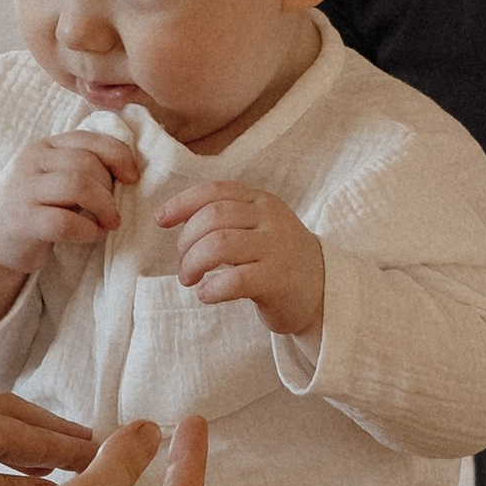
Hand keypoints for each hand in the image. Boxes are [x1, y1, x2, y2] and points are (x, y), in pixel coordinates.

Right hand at [0, 130, 144, 323]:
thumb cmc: (34, 204)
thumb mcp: (53, 175)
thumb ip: (81, 165)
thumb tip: (128, 171)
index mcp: (46, 145)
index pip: (90, 139)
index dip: (119, 156)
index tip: (133, 178)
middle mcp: (33, 161)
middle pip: (87, 163)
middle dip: (110, 188)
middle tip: (114, 210)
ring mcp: (25, 190)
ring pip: (78, 186)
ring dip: (104, 207)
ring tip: (108, 223)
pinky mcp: (23, 221)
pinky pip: (65, 221)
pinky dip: (88, 230)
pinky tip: (91, 235)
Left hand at [156, 181, 325, 338]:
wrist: (323, 292)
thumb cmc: (277, 260)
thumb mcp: (258, 227)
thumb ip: (226, 217)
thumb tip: (173, 217)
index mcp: (262, 202)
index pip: (215, 191)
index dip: (183, 203)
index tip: (161, 220)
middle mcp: (270, 220)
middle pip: (213, 217)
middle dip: (186, 241)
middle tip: (182, 264)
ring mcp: (276, 248)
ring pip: (220, 244)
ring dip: (193, 263)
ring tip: (189, 279)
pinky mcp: (277, 280)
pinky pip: (234, 280)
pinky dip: (211, 288)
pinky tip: (207, 294)